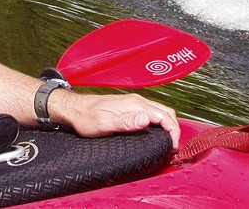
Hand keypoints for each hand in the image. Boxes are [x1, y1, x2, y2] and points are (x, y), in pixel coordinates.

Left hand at [50, 89, 180, 149]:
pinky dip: (160, 123)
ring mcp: (133, 103)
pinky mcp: (129, 107)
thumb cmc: (86, 117)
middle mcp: (136, 101)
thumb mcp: (104, 123)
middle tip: (173, 148)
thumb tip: (146, 119)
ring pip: (160, 112)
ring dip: (168, 126)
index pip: (164, 116)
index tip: (174, 147)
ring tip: (167, 143)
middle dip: (175, 129)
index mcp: (134, 104)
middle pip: (166, 112)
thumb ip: (125, 122)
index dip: (174, 132)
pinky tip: (156, 134)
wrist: (74, 108)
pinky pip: (152, 113)